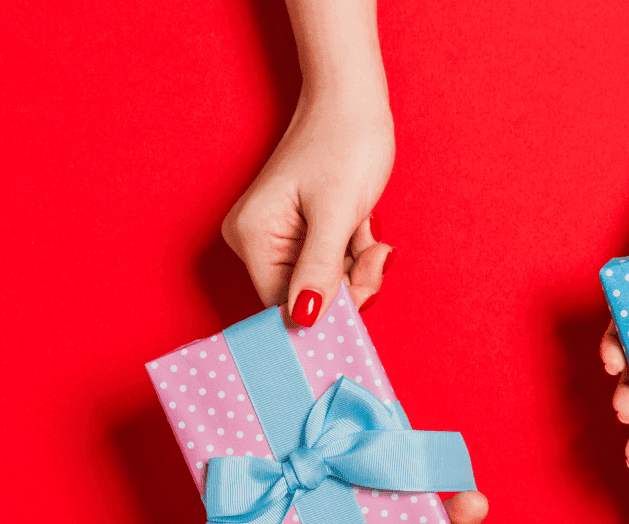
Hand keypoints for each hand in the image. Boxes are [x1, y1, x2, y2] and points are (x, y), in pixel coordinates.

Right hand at [222, 88, 395, 324]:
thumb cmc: (344, 142)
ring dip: (358, 269)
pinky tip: (365, 229)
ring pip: (325, 283)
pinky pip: (333, 264)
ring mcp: (281, 236)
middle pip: (305, 296)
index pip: (281, 304)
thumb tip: (304, 319)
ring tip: (372, 239)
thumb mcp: (336, 214)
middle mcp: (258, 240)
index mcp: (252, 236)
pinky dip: (356, 254)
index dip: (324, 309)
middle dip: (349, 285)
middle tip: (376, 257)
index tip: (362, 294)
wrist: (354, 98)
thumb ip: (320, 270)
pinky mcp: (304, 232)